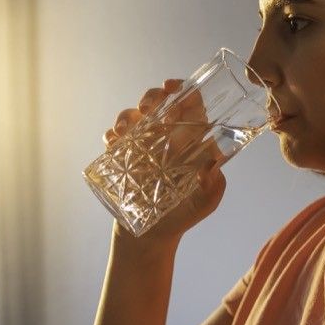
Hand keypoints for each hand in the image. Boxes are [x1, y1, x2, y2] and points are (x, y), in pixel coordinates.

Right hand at [103, 80, 226, 243]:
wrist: (150, 236)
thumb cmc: (183, 215)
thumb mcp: (205, 202)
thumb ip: (213, 184)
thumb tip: (212, 165)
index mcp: (191, 139)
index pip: (190, 103)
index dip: (183, 90)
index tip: (171, 88)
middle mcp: (166, 136)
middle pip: (159, 102)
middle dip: (151, 97)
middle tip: (147, 109)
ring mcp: (142, 145)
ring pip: (132, 115)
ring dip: (126, 116)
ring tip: (123, 132)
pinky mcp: (122, 157)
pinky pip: (113, 137)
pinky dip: (111, 135)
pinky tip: (113, 143)